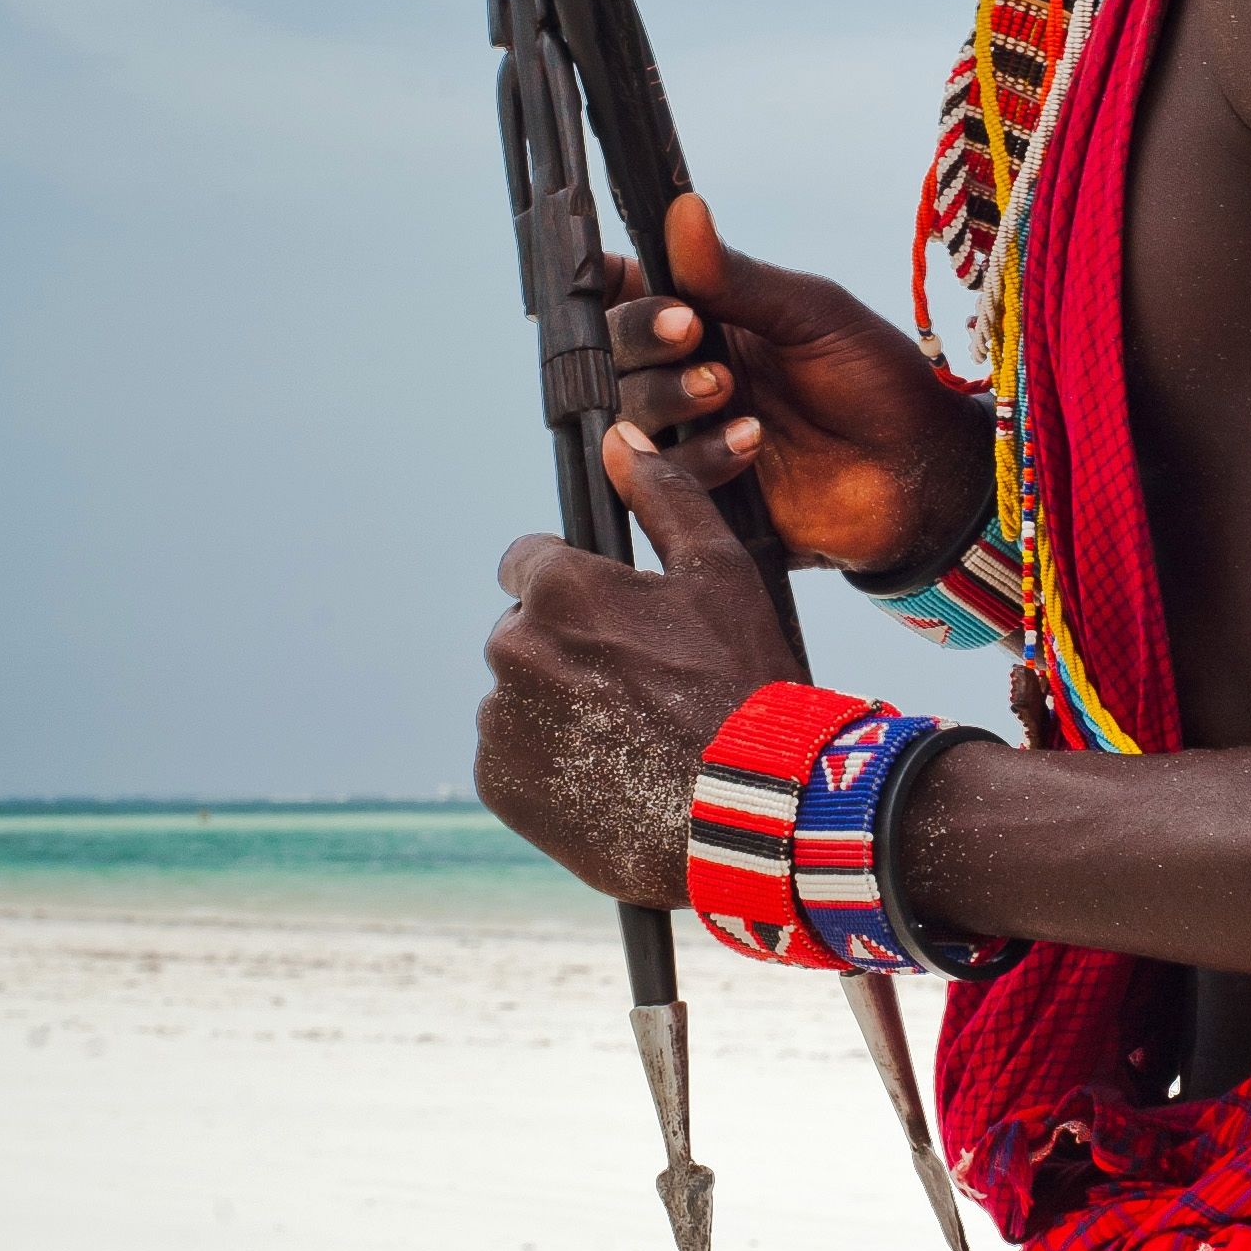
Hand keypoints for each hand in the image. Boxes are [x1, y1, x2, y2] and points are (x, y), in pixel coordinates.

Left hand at [474, 429, 794, 899]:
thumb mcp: (720, 573)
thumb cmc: (742, 684)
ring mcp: (502, 721)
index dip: (576, 584)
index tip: (617, 618)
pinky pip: (514, 757)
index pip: (527, 561)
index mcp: (558, 588)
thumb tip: (621, 438)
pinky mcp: (501, 783)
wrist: (749, 812)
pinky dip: (550, 763)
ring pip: (520, 695)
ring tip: (630, 736)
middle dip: (569, 647)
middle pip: (526, 631)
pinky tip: (610, 774)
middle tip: (640, 684)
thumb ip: (664, 496)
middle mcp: (514, 648)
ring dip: (558, 705)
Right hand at [607, 192, 992, 580]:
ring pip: (626, 414)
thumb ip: (737, 275)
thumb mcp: (810, 313)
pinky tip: (751, 444)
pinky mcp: (702, 494)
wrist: (918, 470)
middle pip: (611, 354)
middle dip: (643, 341)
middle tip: (693, 335)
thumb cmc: (875, 379)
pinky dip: (700, 456)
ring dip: (669, 398)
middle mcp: (687, 374)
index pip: (626, 294)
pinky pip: (661, 477)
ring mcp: (691, 436)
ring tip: (728, 394)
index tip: (629, 281)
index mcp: (709, 319)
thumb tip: (683, 207)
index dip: (614, 289)